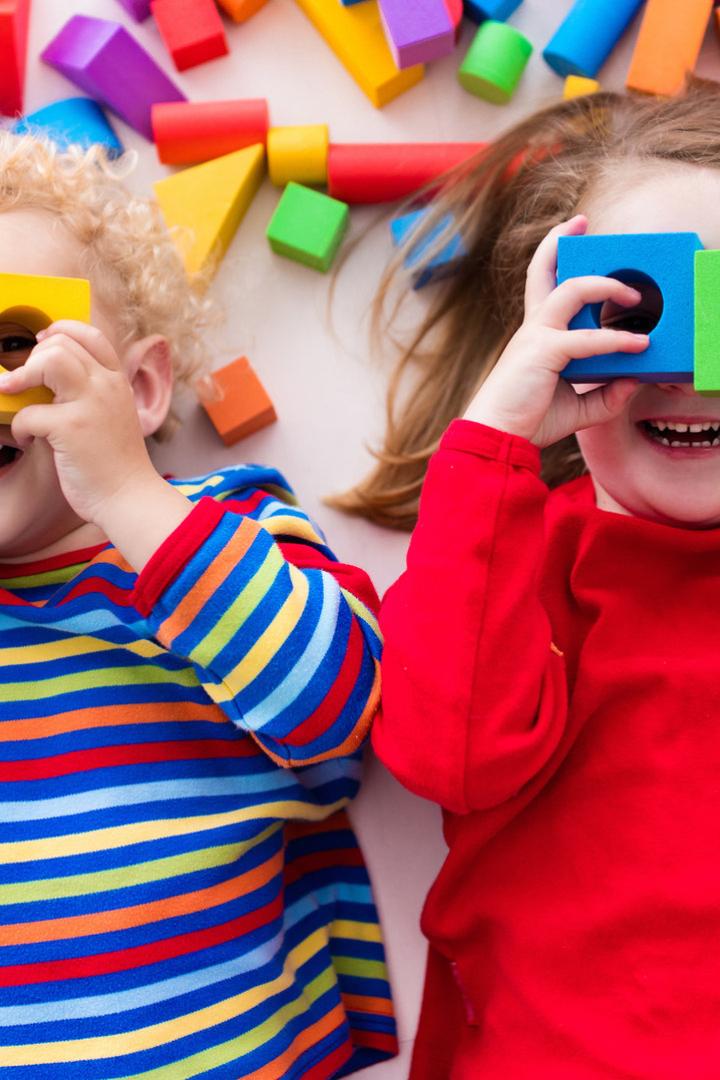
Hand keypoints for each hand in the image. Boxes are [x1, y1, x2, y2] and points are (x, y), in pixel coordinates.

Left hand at [0, 320, 159, 526]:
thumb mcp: (114, 416)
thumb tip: (53, 376)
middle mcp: (106, 386)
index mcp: (117, 382)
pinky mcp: (71, 428)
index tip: (42, 344)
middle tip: (24, 382)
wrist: (128, 497)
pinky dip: (19, 428)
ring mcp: (90, 404)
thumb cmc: (116, 463)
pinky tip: (26, 441)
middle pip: (62, 344)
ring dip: (21, 376)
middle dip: (33, 359)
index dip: (60, 331)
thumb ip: (94, 393)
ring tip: (12, 393)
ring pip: (48, 360)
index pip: (90, 335)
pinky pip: (29, 412)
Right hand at [463, 215, 649, 447]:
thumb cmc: (529, 421)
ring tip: (634, 296)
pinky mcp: (543, 352)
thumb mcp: (578, 408)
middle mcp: (534, 327)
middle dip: (561, 240)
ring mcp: (536, 336)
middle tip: (584, 222)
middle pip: (543, 270)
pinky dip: (615, 340)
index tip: (572, 233)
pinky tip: (637, 345)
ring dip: (606, 286)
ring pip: (572, 290)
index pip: (542, 285)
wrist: (497, 437)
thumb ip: (606, 395)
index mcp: (536, 335)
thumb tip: (635, 380)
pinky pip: (586, 339)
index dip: (552, 255)